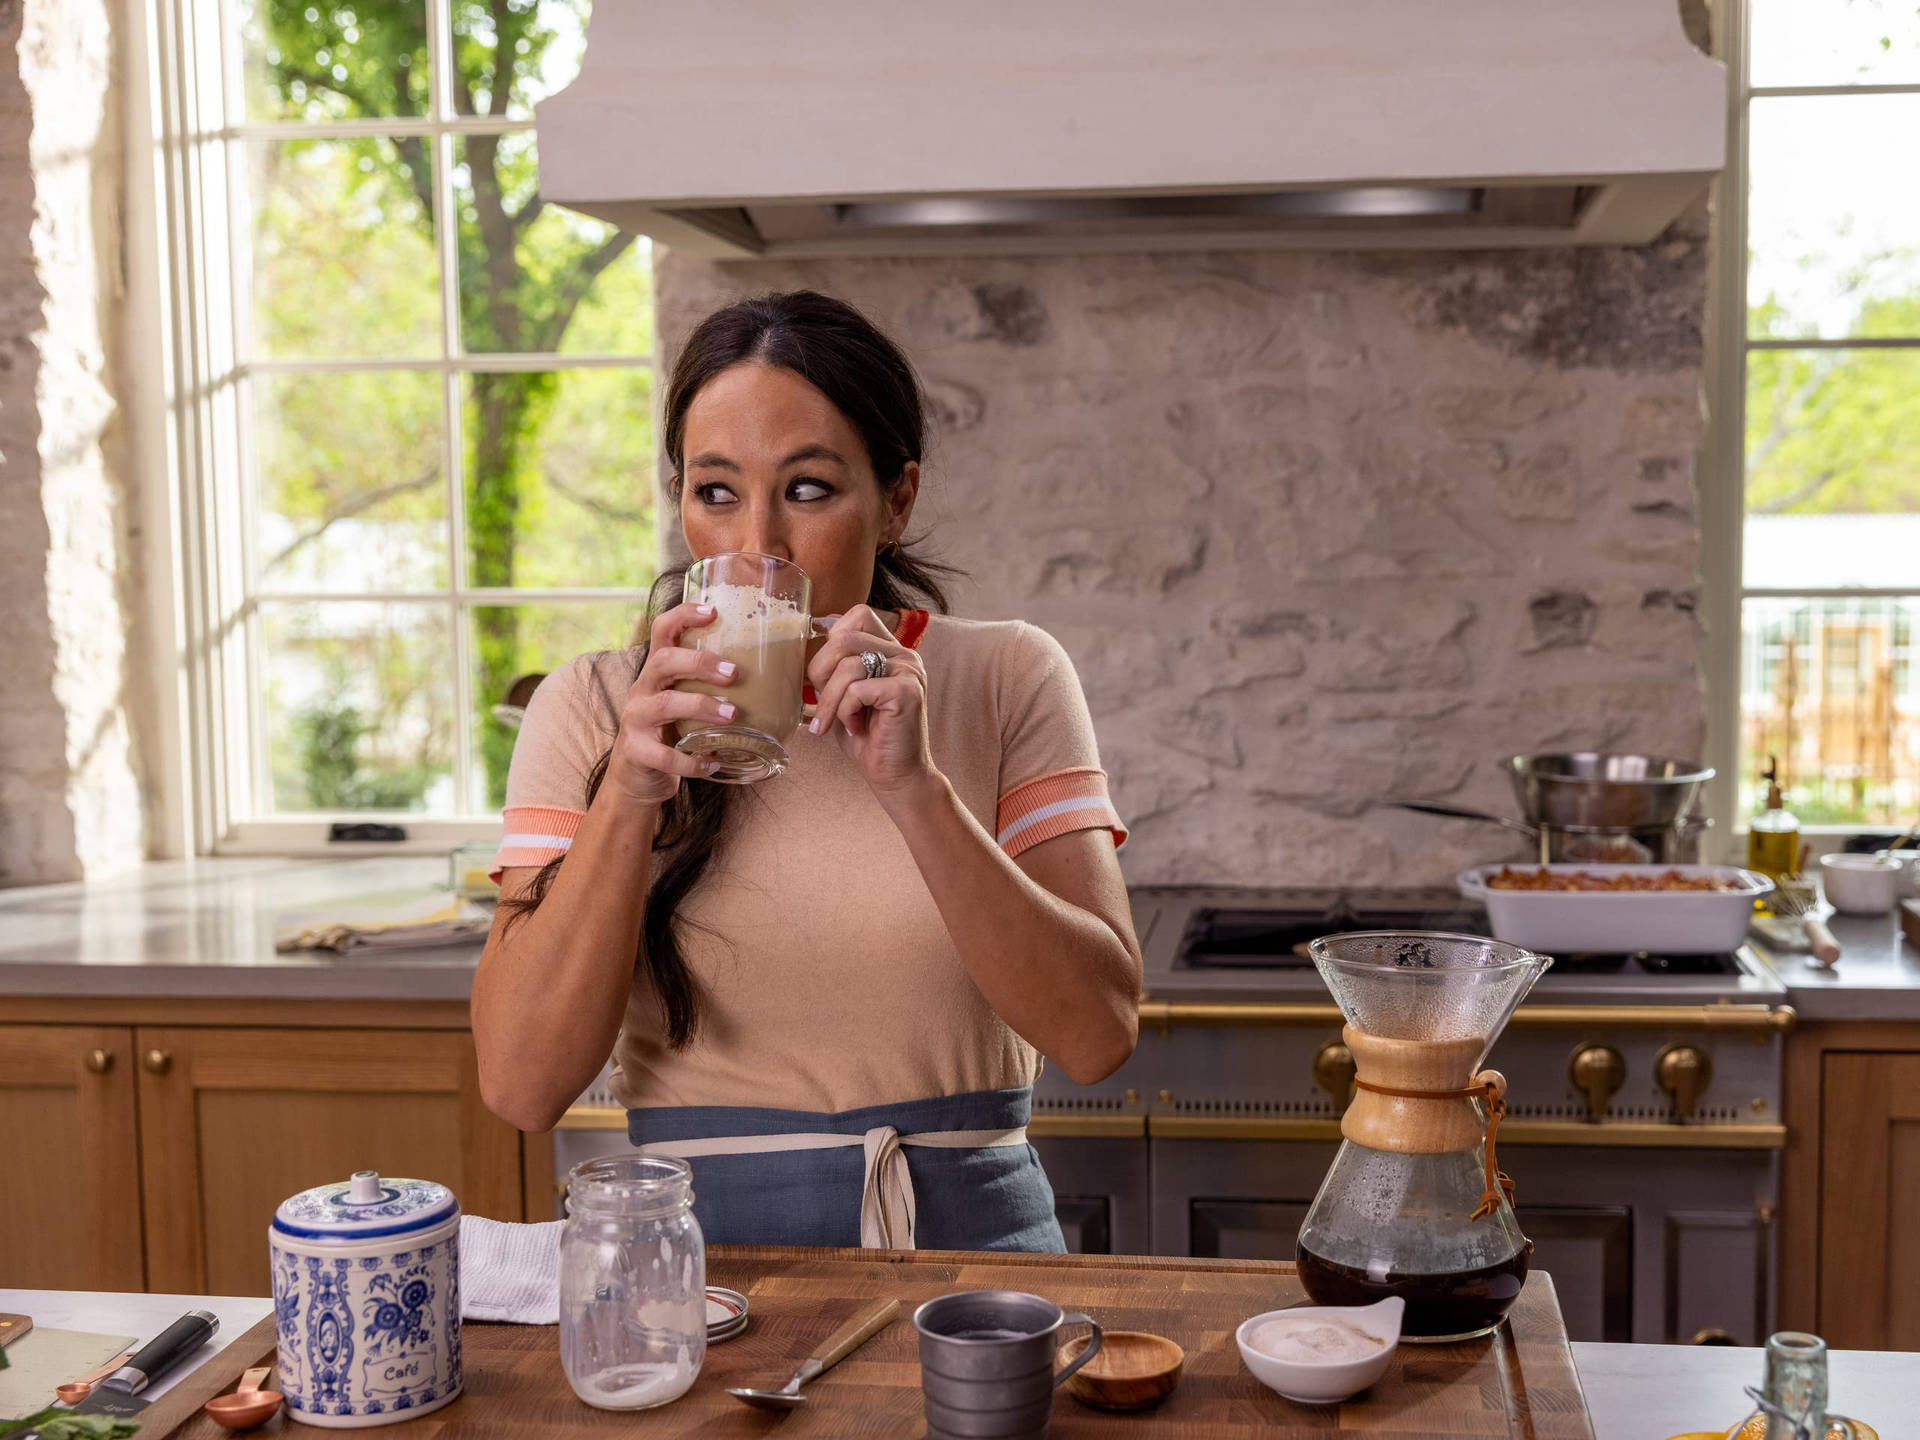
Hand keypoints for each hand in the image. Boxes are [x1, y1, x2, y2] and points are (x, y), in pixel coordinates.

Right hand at [605, 602, 738, 806]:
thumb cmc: (672, 732)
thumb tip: (773, 675)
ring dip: (702, 706)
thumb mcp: (686, 701)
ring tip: (732, 714)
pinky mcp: (637, 751)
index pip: (662, 629)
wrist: (638, 776)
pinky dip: (691, 761)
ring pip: (666, 704)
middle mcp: (643, 688)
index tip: (713, 611)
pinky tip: (713, 762)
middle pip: (663, 661)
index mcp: (658, 671)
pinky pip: (665, 755)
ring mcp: (636, 719)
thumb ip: (711, 687)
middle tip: (734, 673)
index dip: (684, 615)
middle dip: (700, 663)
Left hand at [807, 606, 937, 801]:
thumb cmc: (868, 737)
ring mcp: (908, 670)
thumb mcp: (844, 693)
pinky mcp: (906, 691)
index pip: (858, 615)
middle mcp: (904, 654)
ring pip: (847, 666)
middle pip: (843, 639)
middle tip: (823, 706)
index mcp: (891, 650)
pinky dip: (846, 712)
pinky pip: (856, 689)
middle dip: (820, 673)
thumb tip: (814, 627)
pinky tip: (857, 727)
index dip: (831, 639)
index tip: (825, 674)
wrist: (896, 775)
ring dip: (831, 701)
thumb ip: (836, 664)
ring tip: (839, 723)